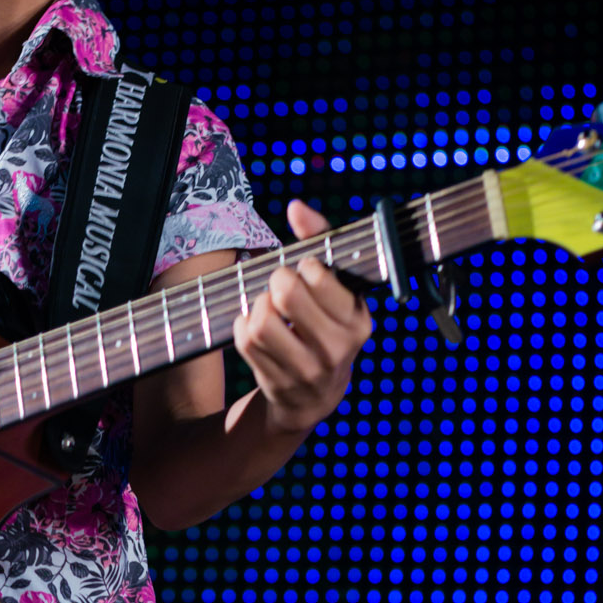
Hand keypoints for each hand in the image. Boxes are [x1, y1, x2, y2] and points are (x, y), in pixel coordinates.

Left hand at [232, 199, 371, 435]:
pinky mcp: (277, 382)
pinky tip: (257, 328)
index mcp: (358, 320)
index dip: (304, 266)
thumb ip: (321, 241)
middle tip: (281, 284)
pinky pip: (246, 341)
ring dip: (258, 306)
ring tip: (270, 309)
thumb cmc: (326, 325)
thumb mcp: (336, 288)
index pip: (319, 276)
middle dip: (277, 280)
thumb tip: (296, 208)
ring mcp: (307, 369)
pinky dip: (244, 326)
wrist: (317, 394)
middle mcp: (337, 348)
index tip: (308, 271)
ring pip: (262, 321)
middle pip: (286, 294)